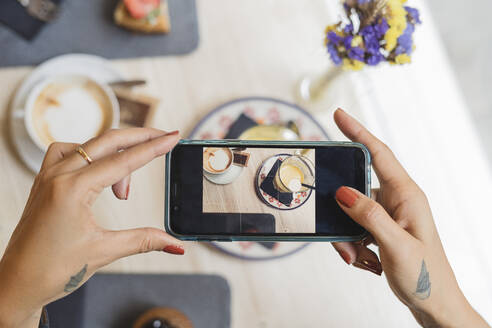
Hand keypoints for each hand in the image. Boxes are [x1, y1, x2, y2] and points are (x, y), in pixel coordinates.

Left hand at [0, 128, 184, 327]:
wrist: (16, 284)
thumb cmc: (51, 269)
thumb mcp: (103, 252)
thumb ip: (144, 241)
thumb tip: (174, 243)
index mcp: (72, 189)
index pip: (124, 161)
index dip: (153, 148)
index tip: (173, 136)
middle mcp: (58, 176)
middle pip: (107, 142)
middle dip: (139, 138)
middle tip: (163, 137)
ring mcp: (48, 176)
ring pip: (88, 145)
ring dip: (113, 152)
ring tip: (125, 188)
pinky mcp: (44, 182)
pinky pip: (68, 153)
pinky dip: (90, 156)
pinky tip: (98, 173)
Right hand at [331, 109, 487, 326]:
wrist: (436, 305)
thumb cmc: (425, 276)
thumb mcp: (396, 245)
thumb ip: (369, 216)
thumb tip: (343, 192)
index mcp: (406, 195)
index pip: (378, 153)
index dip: (357, 131)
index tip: (338, 114)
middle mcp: (397, 200)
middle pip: (355, 190)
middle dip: (342, 214)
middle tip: (344, 243)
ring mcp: (389, 215)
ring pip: (351, 214)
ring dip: (347, 237)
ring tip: (361, 260)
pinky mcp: (382, 230)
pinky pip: (354, 228)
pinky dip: (352, 246)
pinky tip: (367, 263)